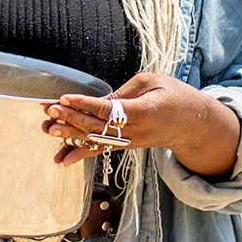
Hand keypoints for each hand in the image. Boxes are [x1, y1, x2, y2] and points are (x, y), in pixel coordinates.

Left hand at [42, 73, 239, 176]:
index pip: (109, 109)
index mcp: (144, 111)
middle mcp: (135, 131)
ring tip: (48, 129)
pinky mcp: (125, 146)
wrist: (194, 125)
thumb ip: (124, 91)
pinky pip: (101, 151)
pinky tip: (60, 159)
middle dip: (72, 117)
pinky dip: (80, 154)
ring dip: (69, 135)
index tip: (65, 98)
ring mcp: (130, 142)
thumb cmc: (175, 96)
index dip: (85, 104)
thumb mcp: (153, 82)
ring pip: (95, 140)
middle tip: (50, 110)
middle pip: (98, 126)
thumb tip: (99, 98)